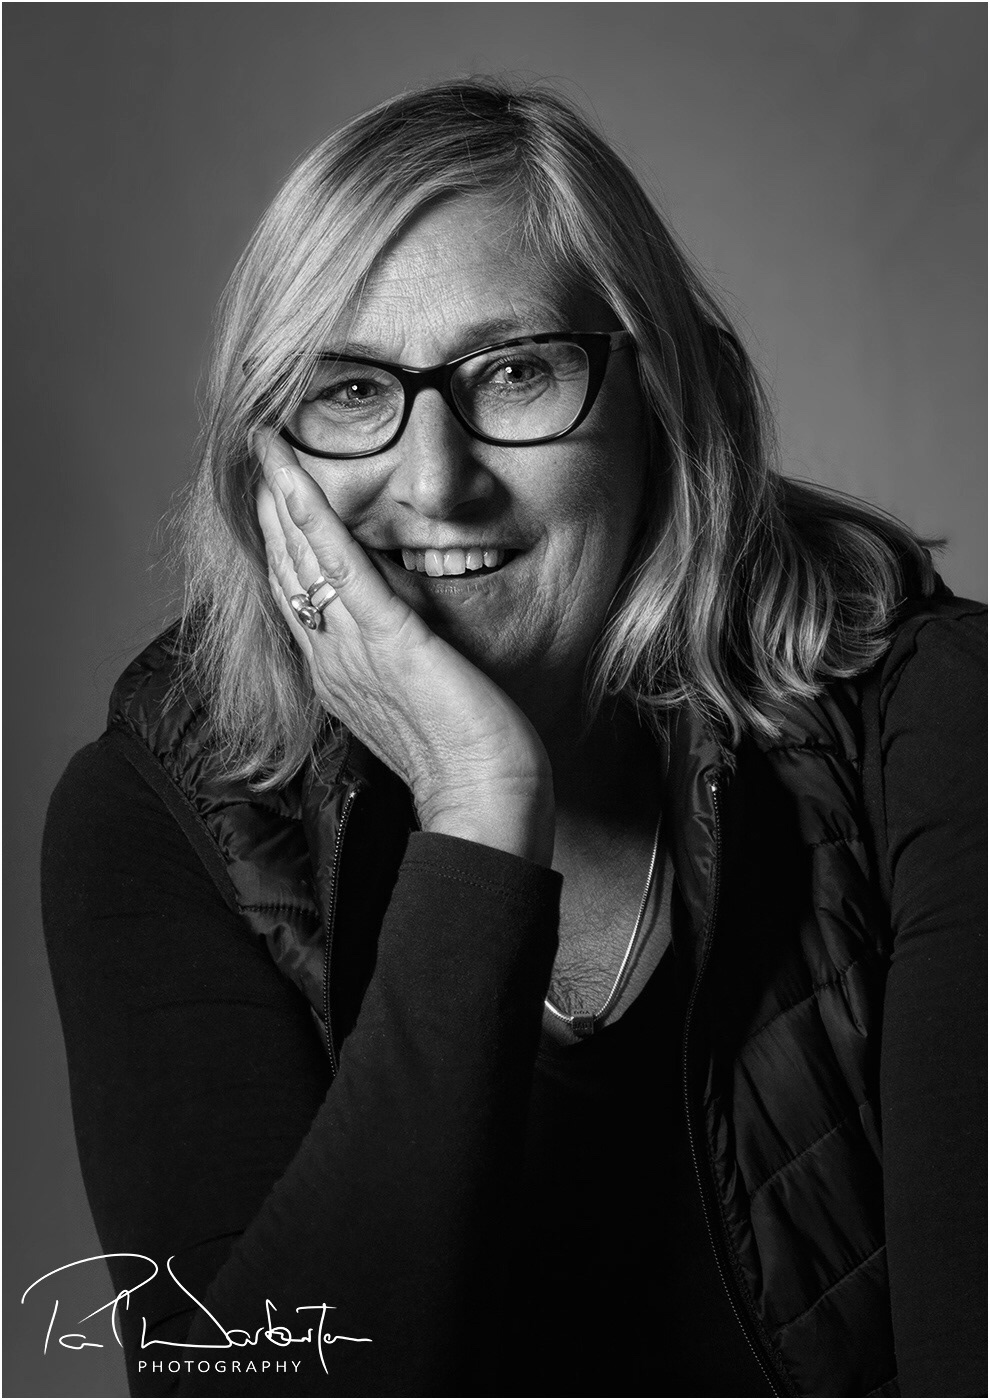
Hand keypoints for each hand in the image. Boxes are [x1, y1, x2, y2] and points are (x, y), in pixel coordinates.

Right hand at [254, 432, 554, 864]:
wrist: (483, 802)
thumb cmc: (466, 764)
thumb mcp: (420, 706)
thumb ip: (400, 669)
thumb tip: (407, 643)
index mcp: (339, 675)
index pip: (299, 597)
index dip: (283, 546)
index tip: (276, 502)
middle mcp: (333, 658)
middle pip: (287, 570)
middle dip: (272, 510)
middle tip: (263, 457)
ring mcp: (354, 648)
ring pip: (302, 558)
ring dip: (281, 496)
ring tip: (269, 448)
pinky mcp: (389, 639)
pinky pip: (341, 566)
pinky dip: (313, 517)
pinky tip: (294, 478)